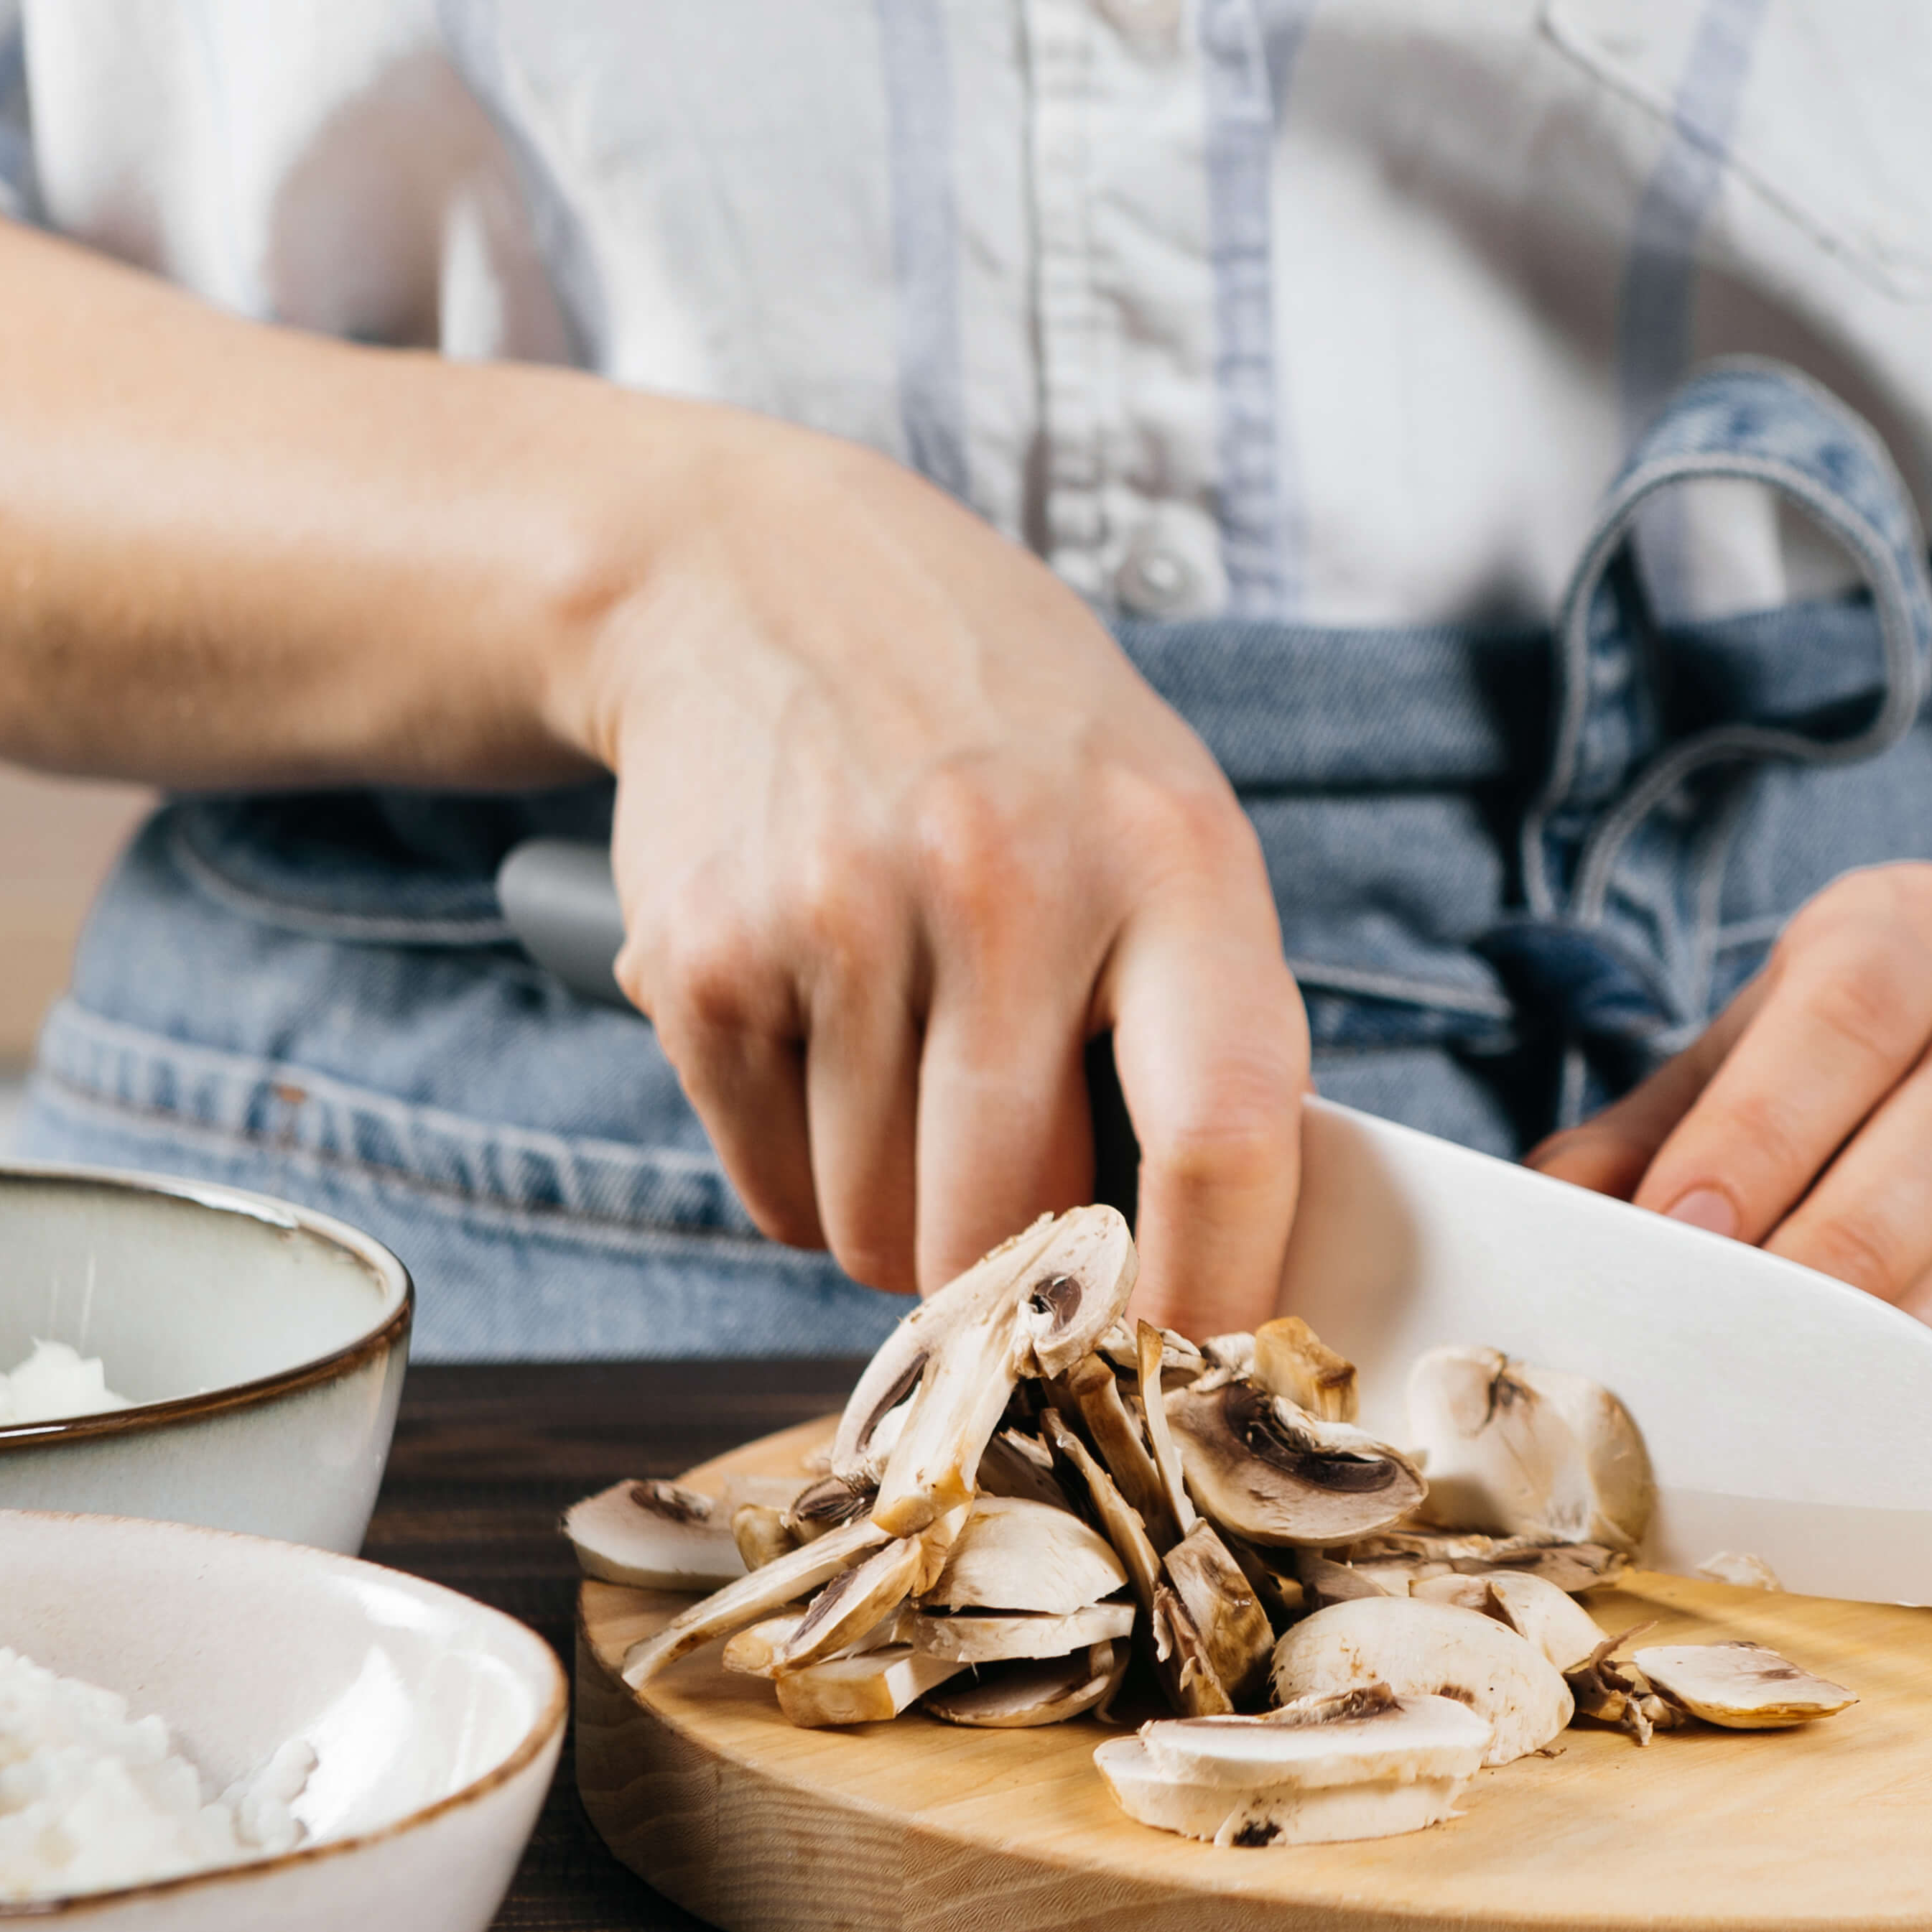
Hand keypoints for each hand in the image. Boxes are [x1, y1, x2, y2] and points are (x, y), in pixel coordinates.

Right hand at [569, 423, 1308, 1327]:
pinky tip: (828, 1051)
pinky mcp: (707, 959)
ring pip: (879, 1236)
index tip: (1195, 1352)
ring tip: (917, 1085)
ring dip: (901, 1223)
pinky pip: (772, 1190)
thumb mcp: (1160, 820)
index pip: (1223, 1133)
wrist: (760, 579)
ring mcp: (843, 917)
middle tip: (1021, 1207)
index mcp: (1168, 855)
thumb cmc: (1009, 738)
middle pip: (1018, 1229)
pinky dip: (803, 1177)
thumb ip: (1200, 1024)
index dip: (1214, 1287)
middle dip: (1021, 1270)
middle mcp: (1008, 883)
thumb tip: (1212, 1272)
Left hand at [1526, 862, 1931, 1352]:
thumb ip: (1646, 1133)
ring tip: (1823, 1395)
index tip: (1682, 1229)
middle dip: (1847, 1241)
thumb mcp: (1744, 1055)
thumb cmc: (1845, 1062)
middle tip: (1747, 1337)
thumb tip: (1551, 1217)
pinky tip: (1918, 1412)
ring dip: (1923, 1322)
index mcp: (1910, 926)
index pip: (1849, 1009)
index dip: (1766, 1125)